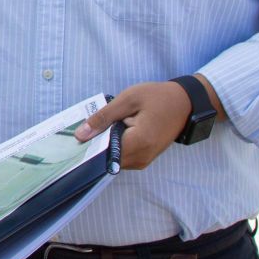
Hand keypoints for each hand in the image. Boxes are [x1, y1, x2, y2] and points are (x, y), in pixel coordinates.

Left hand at [73, 76, 221, 169]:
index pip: (103, 153)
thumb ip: (103, 117)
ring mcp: (144, 160)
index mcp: (139, 143)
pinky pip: (122, 156)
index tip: (73, 137)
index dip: (86, 145)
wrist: (185, 103)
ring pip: (113, 158)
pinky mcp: (145, 158)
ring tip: (98, 126)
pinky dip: (113, 145)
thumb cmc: (158, 97)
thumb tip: (81, 135)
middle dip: (94, 144)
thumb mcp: (128, 100)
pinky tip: (110, 130)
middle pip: (107, 158)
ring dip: (104, 144)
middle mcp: (142, 158)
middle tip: (83, 128)